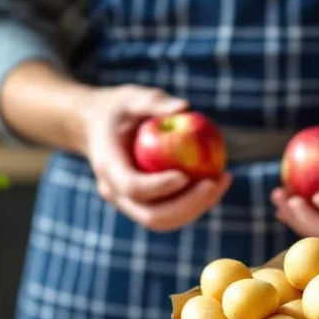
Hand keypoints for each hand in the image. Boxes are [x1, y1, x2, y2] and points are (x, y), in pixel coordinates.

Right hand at [75, 85, 231, 231]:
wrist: (96, 128)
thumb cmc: (118, 108)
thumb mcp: (132, 97)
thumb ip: (154, 101)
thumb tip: (184, 107)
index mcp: (107, 166)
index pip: (133, 187)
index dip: (160, 186)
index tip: (186, 175)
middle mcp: (114, 192)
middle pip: (151, 215)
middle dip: (186, 205)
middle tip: (213, 183)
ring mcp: (128, 203)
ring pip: (163, 222)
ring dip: (196, 208)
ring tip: (222, 180)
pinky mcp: (143, 204)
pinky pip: (170, 214)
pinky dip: (195, 204)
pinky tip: (217, 182)